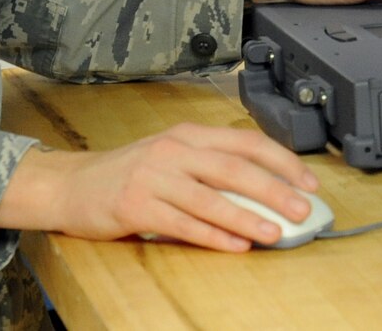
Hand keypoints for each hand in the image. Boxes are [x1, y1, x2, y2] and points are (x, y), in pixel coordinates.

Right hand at [0, 125, 318, 250]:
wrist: (73, 184)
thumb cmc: (131, 173)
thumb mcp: (174, 156)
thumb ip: (212, 165)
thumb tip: (267, 189)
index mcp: (188, 134)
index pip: (246, 142)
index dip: (282, 161)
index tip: (308, 182)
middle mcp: (173, 150)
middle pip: (233, 168)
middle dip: (273, 189)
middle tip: (301, 209)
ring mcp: (153, 177)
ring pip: (210, 198)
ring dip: (247, 217)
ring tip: (275, 232)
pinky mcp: (135, 206)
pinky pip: (182, 223)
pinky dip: (212, 236)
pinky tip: (235, 246)